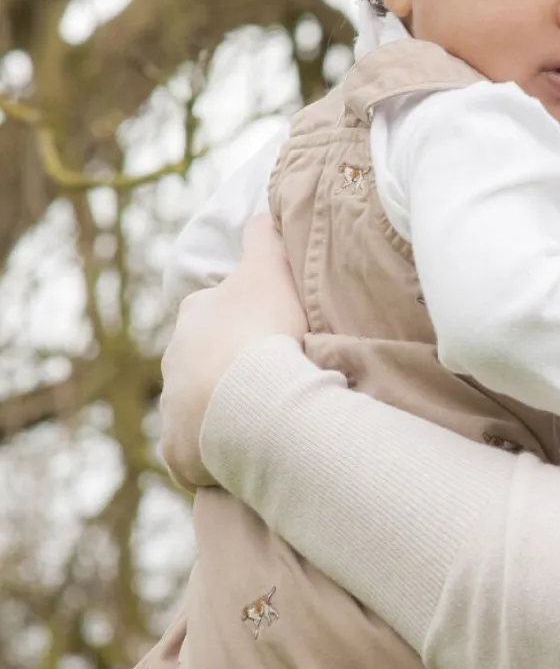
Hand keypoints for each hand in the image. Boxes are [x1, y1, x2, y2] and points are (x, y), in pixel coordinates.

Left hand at [159, 216, 306, 488]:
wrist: (247, 400)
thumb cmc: (261, 331)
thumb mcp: (269, 269)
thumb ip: (263, 237)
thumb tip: (260, 212)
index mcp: (196, 315)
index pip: (217, 315)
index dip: (247, 324)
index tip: (276, 338)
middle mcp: (174, 360)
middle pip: (207, 364)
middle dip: (233, 372)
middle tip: (277, 383)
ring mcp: (173, 408)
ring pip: (202, 409)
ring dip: (227, 414)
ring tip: (267, 424)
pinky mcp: (178, 451)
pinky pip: (199, 454)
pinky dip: (218, 456)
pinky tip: (248, 456)